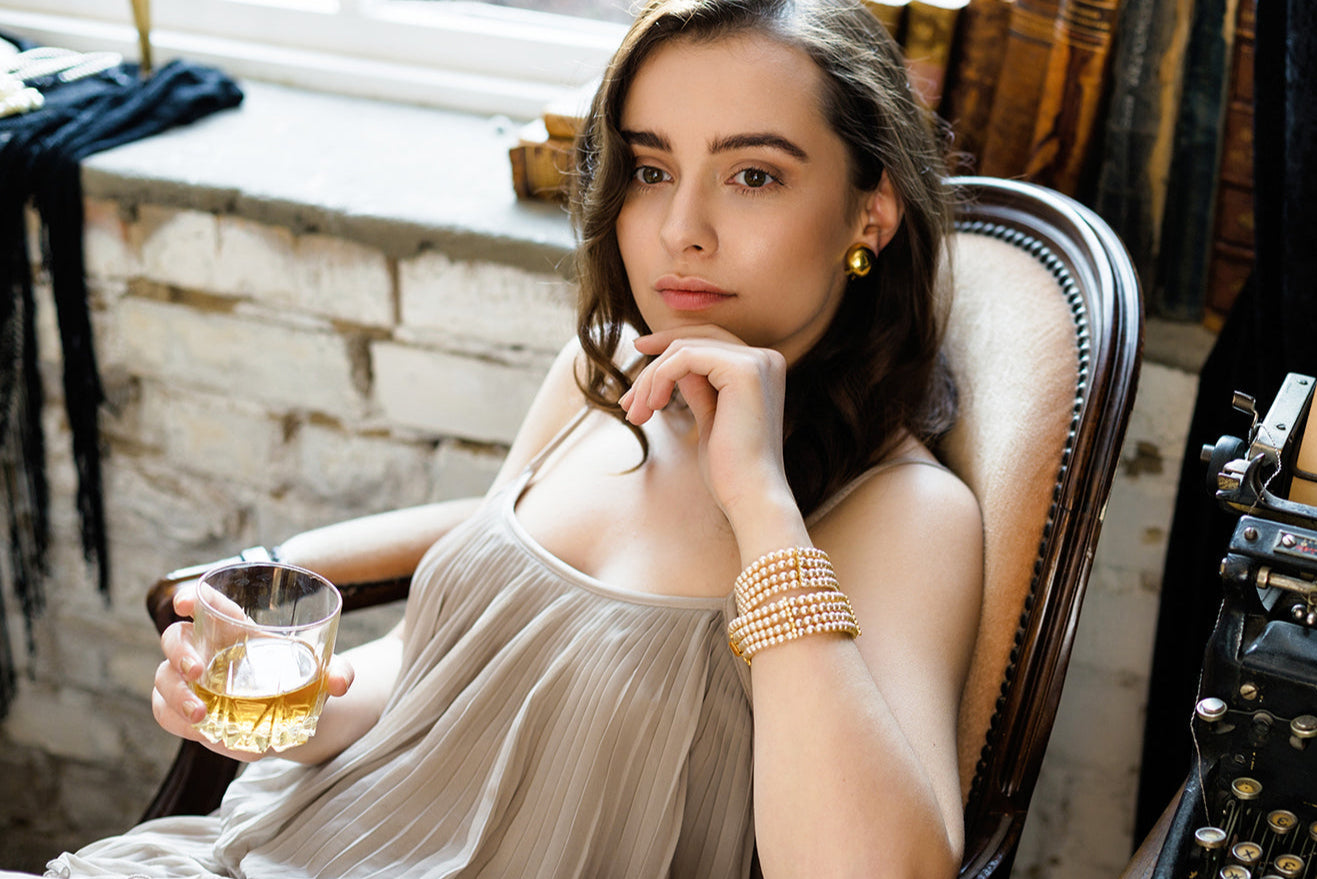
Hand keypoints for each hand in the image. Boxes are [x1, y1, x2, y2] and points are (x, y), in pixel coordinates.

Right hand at [151, 581, 354, 760]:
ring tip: (202, 717)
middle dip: (179, 653)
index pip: (207, 602)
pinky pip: (166, 713)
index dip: (192, 596)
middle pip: (175, 639)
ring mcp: (191, 681)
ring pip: (164, 679)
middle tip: (199, 674)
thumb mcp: (323, 674)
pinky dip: (180, 723)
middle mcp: (208, 650)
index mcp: (237, 628)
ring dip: (176, 696)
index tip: (186, 602)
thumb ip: (338, 672)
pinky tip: (203, 734)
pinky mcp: (186, 709)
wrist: (293, 717)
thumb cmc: (302, 680)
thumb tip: (341, 682)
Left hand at [618, 326, 795, 526]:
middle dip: (653, 363)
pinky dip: (659, 378)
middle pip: (694, 339)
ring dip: (650, 380)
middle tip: (626, 399)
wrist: (750, 496)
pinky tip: (652, 407)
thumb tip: (673, 367)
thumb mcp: (711, 417)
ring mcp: (757, 361)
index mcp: (762, 368)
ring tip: (636, 415)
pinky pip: (684, 357)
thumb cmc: (730, 469)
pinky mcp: (743, 369)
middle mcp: (765, 358)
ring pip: (684, 348)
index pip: (709, 341)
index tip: (638, 353)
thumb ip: (699, 388)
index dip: (669, 344)